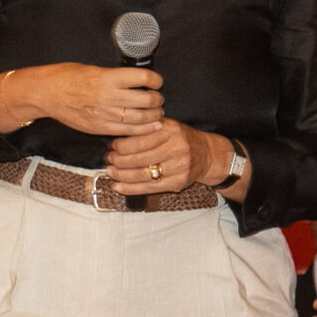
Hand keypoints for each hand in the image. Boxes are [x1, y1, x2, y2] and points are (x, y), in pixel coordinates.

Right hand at [0, 63, 162, 137]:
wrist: (45, 93)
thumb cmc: (67, 76)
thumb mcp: (94, 69)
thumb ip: (114, 77)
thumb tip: (135, 81)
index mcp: (108, 77)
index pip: (143, 78)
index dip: (155, 80)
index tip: (157, 81)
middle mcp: (108, 96)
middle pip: (146, 100)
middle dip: (157, 99)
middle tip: (158, 98)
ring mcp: (104, 114)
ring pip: (140, 118)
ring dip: (153, 115)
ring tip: (157, 112)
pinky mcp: (99, 127)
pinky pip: (127, 131)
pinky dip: (143, 129)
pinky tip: (152, 126)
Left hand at [105, 120, 227, 194]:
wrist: (207, 155)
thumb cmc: (181, 139)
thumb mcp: (167, 126)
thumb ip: (146, 129)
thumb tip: (118, 137)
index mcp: (172, 131)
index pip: (141, 140)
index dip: (122, 145)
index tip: (113, 146)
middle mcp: (177, 148)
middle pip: (140, 158)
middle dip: (119, 161)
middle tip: (109, 160)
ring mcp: (179, 167)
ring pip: (143, 175)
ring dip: (122, 175)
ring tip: (110, 172)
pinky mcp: (178, 183)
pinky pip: (150, 188)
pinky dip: (131, 189)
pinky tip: (118, 187)